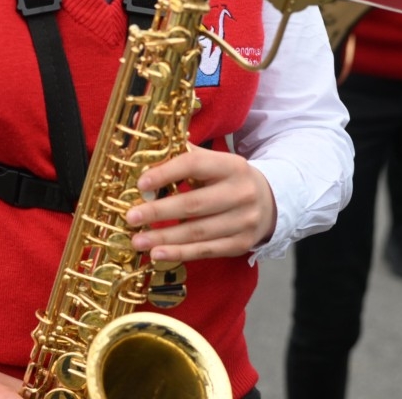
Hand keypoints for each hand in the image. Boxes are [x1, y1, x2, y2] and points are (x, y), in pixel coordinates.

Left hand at [125, 144, 276, 262]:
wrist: (270, 201)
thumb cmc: (229, 179)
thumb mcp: (216, 162)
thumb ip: (185, 154)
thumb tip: (146, 147)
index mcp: (231, 166)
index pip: (195, 165)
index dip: (166, 173)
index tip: (141, 183)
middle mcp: (241, 193)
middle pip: (194, 204)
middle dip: (158, 212)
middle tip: (131, 217)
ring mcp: (243, 221)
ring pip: (198, 232)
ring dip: (164, 238)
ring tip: (138, 241)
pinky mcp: (241, 243)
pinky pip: (206, 251)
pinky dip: (180, 253)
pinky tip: (158, 254)